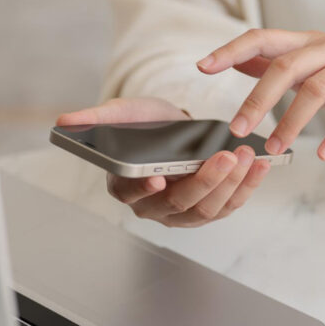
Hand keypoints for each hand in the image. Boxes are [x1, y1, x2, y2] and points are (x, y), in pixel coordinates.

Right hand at [56, 97, 270, 226]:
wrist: (171, 127)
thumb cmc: (144, 123)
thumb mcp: (121, 113)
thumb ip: (95, 118)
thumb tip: (63, 122)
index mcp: (124, 187)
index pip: (133, 193)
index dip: (144, 188)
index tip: (158, 178)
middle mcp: (152, 207)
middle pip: (180, 204)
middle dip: (206, 181)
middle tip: (227, 157)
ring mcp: (183, 212)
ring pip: (209, 208)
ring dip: (232, 185)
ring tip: (249, 158)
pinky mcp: (210, 209)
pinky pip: (230, 205)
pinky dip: (248, 187)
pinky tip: (262, 167)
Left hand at [196, 29, 324, 159]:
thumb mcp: (311, 68)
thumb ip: (275, 63)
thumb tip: (233, 59)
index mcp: (308, 41)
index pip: (264, 38)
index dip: (232, 49)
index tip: (204, 67)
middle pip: (287, 66)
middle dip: (258, 99)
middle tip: (238, 129)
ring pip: (317, 88)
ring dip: (292, 121)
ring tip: (276, 147)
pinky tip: (323, 154)